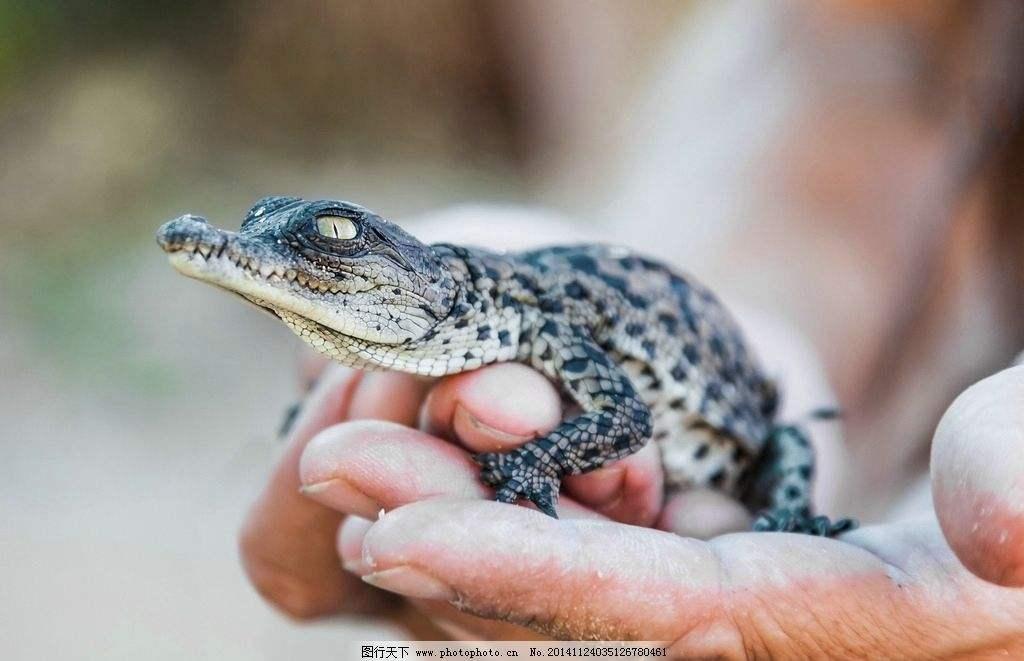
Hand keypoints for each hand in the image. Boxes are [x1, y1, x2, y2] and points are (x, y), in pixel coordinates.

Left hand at [241, 354, 1023, 655]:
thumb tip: (995, 532)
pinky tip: (403, 496)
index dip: (525, 578)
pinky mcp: (684, 577)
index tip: (402, 537)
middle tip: (331, 471)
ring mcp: (704, 609)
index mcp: (821, 621)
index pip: (652, 608)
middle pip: (564, 601)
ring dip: (442, 526)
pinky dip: (482, 530)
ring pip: (547, 583)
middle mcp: (739, 638)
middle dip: (446, 542)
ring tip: (337, 470)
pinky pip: (566, 563)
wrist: (999, 526)